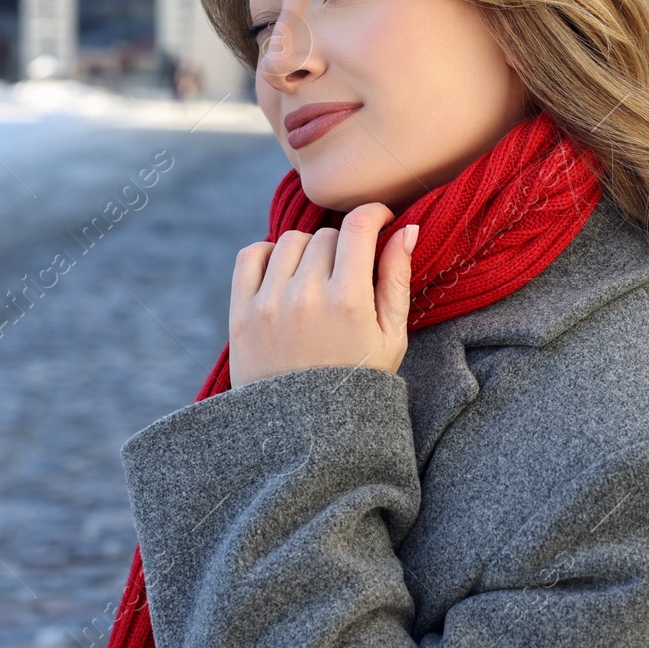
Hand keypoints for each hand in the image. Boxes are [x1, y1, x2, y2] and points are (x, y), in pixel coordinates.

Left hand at [227, 203, 419, 389]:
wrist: (303, 433)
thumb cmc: (357, 384)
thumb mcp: (391, 338)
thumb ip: (397, 279)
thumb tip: (407, 229)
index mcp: (349, 302)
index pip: (358, 226)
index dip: (373, 214)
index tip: (379, 221)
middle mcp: (306, 296)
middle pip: (327, 235)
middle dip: (344, 245)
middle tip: (350, 273)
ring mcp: (269, 303)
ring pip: (292, 241)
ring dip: (309, 251)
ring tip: (319, 280)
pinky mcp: (241, 313)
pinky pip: (251, 255)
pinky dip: (269, 254)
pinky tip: (285, 274)